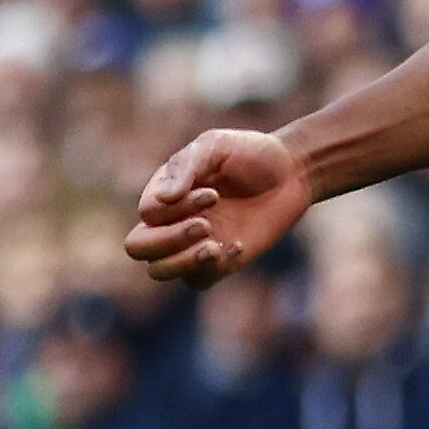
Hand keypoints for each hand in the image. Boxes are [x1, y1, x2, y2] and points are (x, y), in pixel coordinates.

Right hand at [125, 129, 311, 287]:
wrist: (291, 173)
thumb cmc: (249, 153)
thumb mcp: (215, 146)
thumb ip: (186, 167)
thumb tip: (163, 198)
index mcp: (164, 191)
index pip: (148, 213)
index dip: (175, 210)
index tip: (214, 194)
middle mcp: (171, 219)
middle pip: (137, 247)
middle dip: (167, 241)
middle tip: (206, 225)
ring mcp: (191, 244)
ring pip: (159, 271)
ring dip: (183, 261)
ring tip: (214, 245)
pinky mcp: (216, 263)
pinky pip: (197, 281)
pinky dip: (214, 268)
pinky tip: (239, 245)